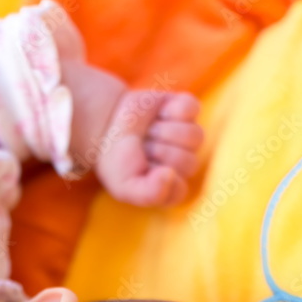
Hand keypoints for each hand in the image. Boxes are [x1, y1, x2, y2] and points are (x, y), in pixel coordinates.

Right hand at [94, 88, 203, 206]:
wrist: (108, 128)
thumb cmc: (118, 162)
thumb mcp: (126, 186)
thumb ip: (150, 193)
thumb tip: (170, 175)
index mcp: (172, 187)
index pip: (179, 189)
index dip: (159, 177)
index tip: (142, 170)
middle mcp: (184, 164)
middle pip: (188, 162)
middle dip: (159, 152)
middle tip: (143, 148)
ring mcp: (187, 137)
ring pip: (194, 135)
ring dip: (164, 131)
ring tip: (149, 131)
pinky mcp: (187, 110)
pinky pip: (192, 108)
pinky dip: (171, 109)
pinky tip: (159, 113)